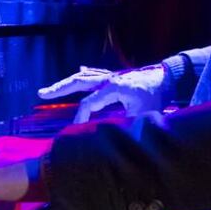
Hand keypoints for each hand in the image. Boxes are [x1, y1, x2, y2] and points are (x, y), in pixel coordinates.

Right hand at [38, 64, 167, 122]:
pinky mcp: (116, 76)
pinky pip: (96, 74)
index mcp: (112, 87)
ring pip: (85, 77)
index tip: (74, 129)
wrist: (168, 78)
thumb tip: (112, 139)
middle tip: (42, 93)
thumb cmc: (156, 96)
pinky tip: (81, 70)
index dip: (81, 116)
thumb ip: (125, 125)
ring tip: (51, 89)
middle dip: (60, 88)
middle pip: (79, 82)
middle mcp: (108, 79)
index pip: (89, 103)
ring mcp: (111, 76)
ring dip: (68, 82)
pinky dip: (86, 74)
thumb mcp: (142, 114)